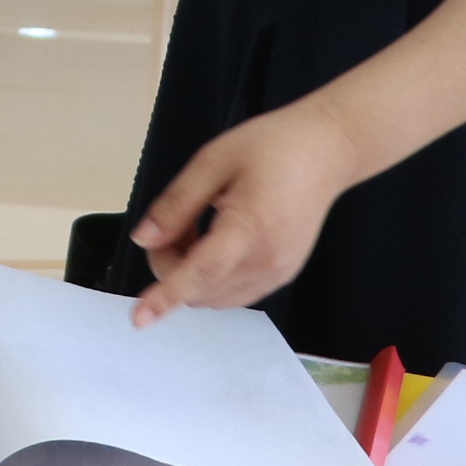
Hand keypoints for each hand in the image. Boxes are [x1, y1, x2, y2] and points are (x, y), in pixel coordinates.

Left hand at [125, 101, 370, 326]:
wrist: (327, 151)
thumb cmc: (271, 147)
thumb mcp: (213, 160)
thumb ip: (176, 204)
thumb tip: (144, 239)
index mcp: (248, 228)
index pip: (199, 273)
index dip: (166, 297)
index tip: (139, 318)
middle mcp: (266, 261)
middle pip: (199, 290)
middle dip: (171, 265)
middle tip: (176, 223)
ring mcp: (278, 273)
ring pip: (215, 298)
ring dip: (192, 275)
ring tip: (200, 227)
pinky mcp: (283, 274)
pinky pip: (235, 293)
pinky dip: (213, 278)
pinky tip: (218, 241)